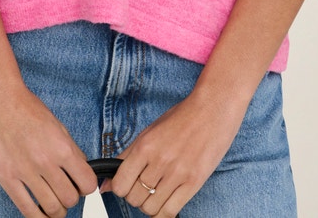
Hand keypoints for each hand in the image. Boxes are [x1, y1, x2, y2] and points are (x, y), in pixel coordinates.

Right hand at [0, 77, 97, 216]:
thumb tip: (80, 170)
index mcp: (62, 147)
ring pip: (51, 208)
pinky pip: (27, 209)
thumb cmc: (27, 108)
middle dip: (71, 198)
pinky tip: (40, 213)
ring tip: (53, 203)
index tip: (81, 185)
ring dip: (56, 210)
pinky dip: (38, 216)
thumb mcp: (57, 125)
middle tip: (65, 192)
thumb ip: (70, 149)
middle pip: (70, 199)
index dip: (86, 186)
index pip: (87, 183)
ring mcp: (25, 172)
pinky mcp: (7, 178)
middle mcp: (46, 162)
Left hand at [99, 90, 246, 215]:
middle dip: (135, 196)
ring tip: (157, 192)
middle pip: (134, 198)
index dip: (120, 187)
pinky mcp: (193, 183)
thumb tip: (105, 184)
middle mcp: (159, 161)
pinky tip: (166, 201)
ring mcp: (177, 173)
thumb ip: (126, 156)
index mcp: (145, 146)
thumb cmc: (181, 118)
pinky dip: (164, 212)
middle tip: (143, 186)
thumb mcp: (149, 131)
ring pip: (150, 208)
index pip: (120, 184)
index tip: (126, 183)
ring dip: (150, 204)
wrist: (212, 110)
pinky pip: (170, 212)